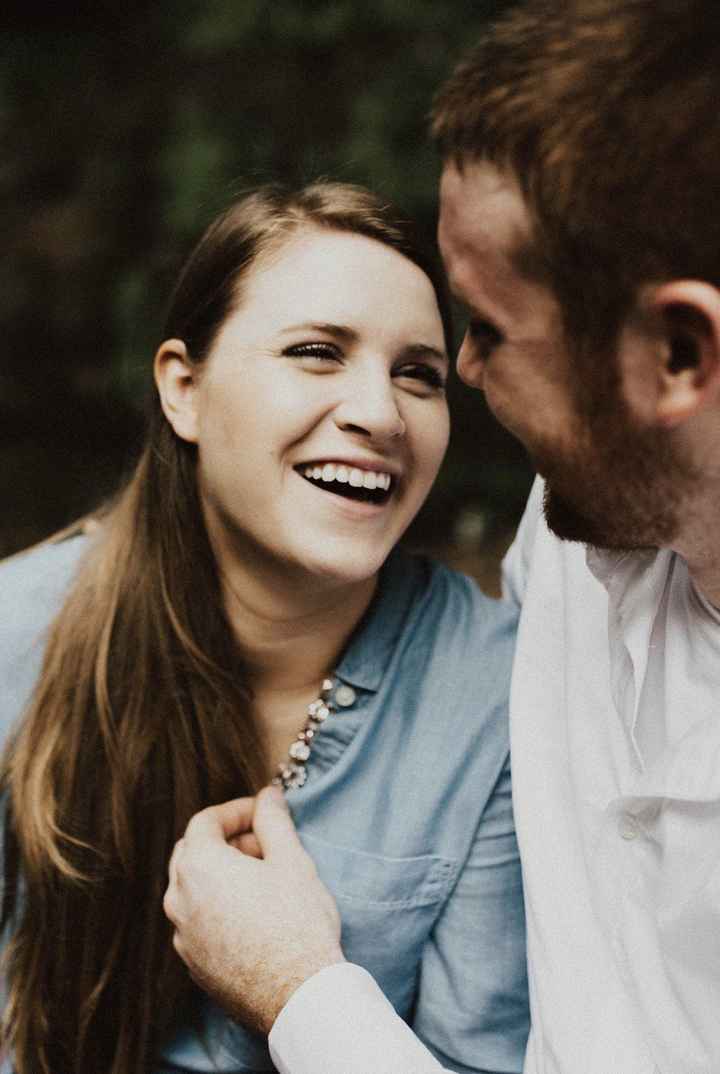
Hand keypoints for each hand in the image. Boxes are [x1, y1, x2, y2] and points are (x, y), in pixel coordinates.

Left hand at [164, 785, 343, 1033]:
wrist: (297, 995)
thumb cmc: (297, 923)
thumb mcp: (291, 860)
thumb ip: (273, 820)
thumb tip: (268, 796)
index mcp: (198, 866)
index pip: (205, 821)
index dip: (236, 810)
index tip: (262, 813)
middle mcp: (179, 899)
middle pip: (192, 852)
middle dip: (226, 840)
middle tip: (264, 845)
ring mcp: (183, 935)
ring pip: (192, 888)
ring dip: (221, 874)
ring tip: (262, 880)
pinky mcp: (193, 964)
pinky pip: (197, 921)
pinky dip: (218, 906)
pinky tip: (254, 915)